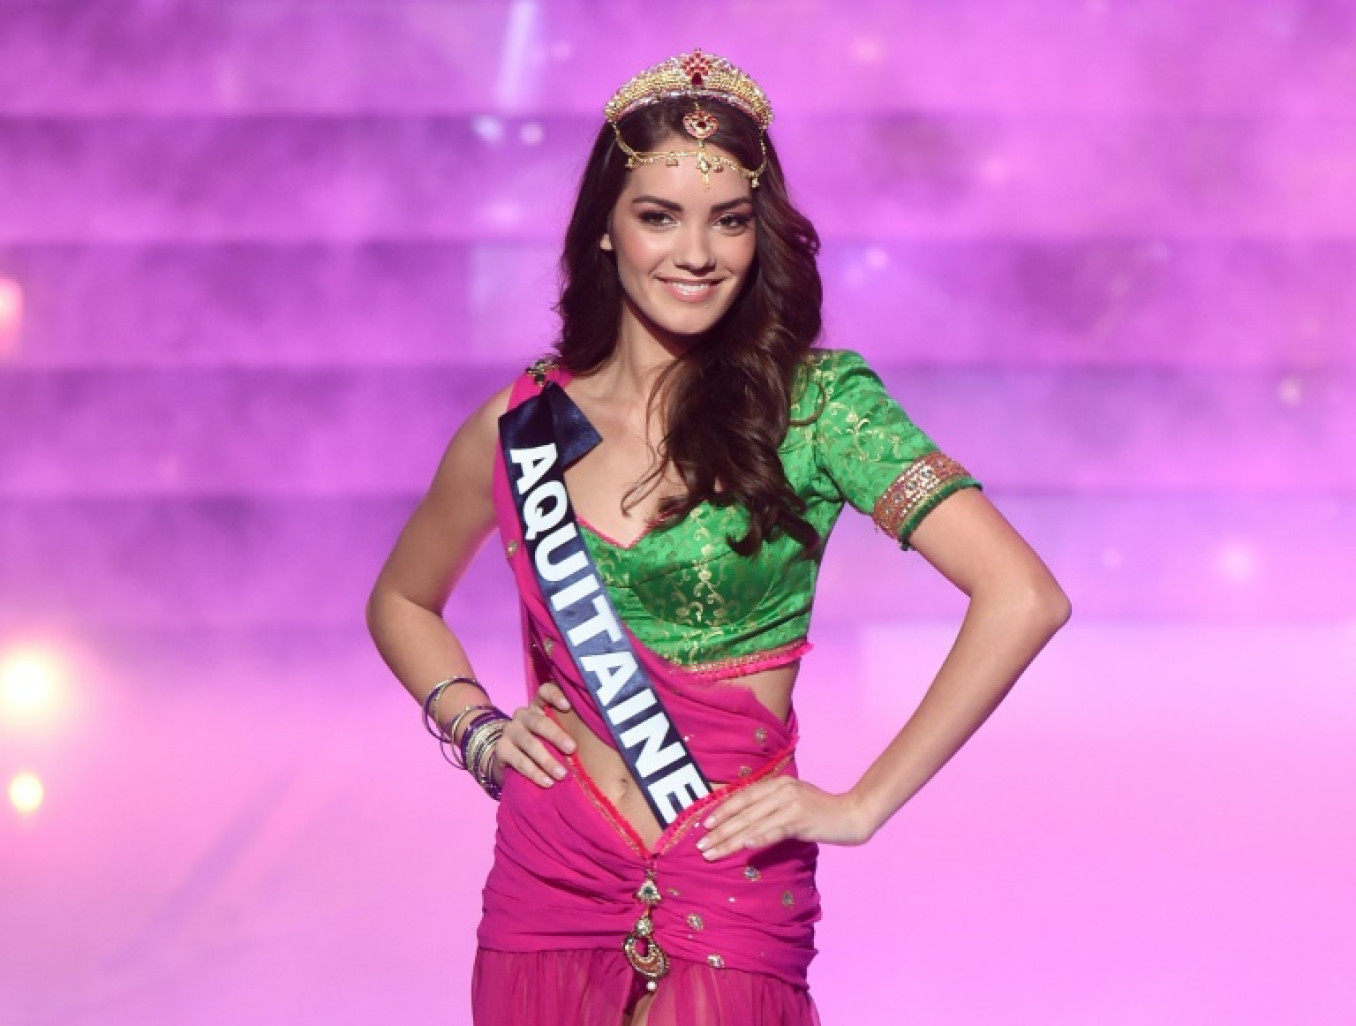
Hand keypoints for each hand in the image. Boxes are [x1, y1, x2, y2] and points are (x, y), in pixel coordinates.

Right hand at [494, 681, 575, 787]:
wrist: (510, 759)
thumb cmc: (544, 743)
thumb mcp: (555, 733)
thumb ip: (571, 729)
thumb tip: (604, 738)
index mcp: (538, 706)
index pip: (544, 692)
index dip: (554, 695)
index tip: (568, 705)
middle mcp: (523, 715)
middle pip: (538, 722)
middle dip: (556, 735)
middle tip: (572, 749)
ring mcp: (510, 732)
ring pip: (529, 743)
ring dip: (547, 760)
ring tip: (562, 774)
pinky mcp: (501, 750)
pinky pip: (518, 761)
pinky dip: (534, 772)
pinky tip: (547, 782)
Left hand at [695, 777, 873, 859]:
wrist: (853, 814)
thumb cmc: (822, 811)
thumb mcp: (794, 800)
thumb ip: (773, 805)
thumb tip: (747, 821)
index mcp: (778, 783)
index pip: (743, 796)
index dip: (722, 811)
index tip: (704, 825)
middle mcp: (781, 790)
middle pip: (743, 812)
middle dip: (720, 830)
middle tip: (701, 845)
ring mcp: (791, 804)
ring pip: (753, 823)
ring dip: (730, 840)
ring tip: (713, 852)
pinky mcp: (801, 820)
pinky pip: (774, 831)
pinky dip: (757, 839)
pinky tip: (743, 847)